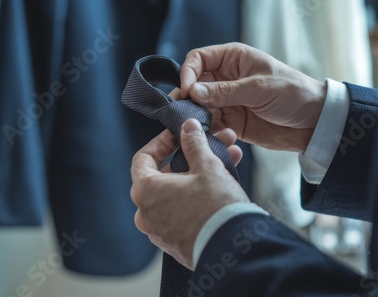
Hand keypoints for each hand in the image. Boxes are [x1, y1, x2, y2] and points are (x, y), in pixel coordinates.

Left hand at [130, 119, 249, 269]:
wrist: (233, 249)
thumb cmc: (216, 207)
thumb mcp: (206, 167)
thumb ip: (194, 144)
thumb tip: (188, 128)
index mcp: (145, 191)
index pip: (143, 158)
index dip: (162, 142)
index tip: (179, 135)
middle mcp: (146, 213)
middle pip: (164, 175)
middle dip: (191, 157)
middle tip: (211, 145)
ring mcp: (160, 231)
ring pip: (178, 194)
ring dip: (200, 175)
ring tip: (228, 161)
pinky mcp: (176, 243)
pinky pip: (183, 212)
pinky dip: (198, 197)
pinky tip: (222, 186)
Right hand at [179, 42, 326, 151]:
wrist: (313, 122)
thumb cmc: (293, 93)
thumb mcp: (259, 88)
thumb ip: (225, 91)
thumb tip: (193, 91)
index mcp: (233, 59)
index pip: (198, 59)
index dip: (188, 73)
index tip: (187, 91)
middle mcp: (226, 78)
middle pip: (194, 84)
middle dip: (188, 97)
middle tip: (186, 112)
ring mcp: (227, 101)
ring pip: (199, 106)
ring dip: (196, 116)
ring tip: (199, 126)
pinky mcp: (231, 122)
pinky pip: (211, 125)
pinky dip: (208, 130)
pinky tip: (213, 135)